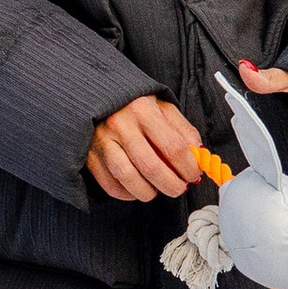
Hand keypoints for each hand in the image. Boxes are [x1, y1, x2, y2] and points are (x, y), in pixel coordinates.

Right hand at [86, 94, 205, 203]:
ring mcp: (102, 142)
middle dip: (171, 185)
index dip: (188, 167)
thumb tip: (197, 155)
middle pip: (151, 167)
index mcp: (143, 110)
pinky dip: (126, 193)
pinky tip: (136, 188)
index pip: (173, 147)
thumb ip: (182, 129)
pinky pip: (110, 184)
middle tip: (179, 188)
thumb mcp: (161, 106)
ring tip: (157, 190)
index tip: (193, 174)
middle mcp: (120, 125)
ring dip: (148, 192)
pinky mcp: (90, 155)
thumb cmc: (132, 103)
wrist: (93, 95)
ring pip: (128, 178)